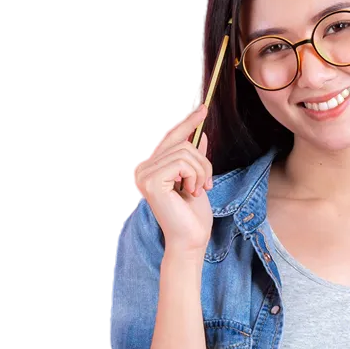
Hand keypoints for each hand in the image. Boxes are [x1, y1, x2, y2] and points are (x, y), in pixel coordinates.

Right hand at [132, 103, 213, 253]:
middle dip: (202, 161)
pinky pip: (183, 162)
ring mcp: (144, 174)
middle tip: (207, 183)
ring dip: (201, 172)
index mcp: (150, 168)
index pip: (170, 137)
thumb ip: (194, 158)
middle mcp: (142, 169)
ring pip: (186, 152)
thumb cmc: (193, 216)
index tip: (204, 108)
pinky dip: (195, 176)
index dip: (187, 122)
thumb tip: (200, 133)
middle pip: (181, 142)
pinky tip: (191, 192)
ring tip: (198, 190)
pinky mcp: (152, 181)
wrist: (191, 240)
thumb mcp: (197, 179)